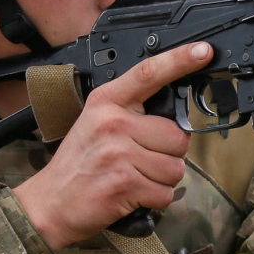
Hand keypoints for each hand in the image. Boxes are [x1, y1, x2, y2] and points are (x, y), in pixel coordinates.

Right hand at [12, 42, 214, 248]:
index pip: (148, 73)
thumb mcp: (96, 122)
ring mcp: (118, 153)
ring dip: (162, 179)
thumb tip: (174, 115)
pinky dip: (155, 199)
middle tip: (142, 160)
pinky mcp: (124, 183)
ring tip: (135, 177)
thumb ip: (131, 112)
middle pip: (178, 136)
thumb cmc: (79, 164)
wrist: (51, 202)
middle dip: (169, 154)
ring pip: (175, 167)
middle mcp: (113, 123)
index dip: (179, 61)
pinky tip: (134, 194)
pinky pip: (165, 192)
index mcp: (107, 102)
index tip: (202, 51)